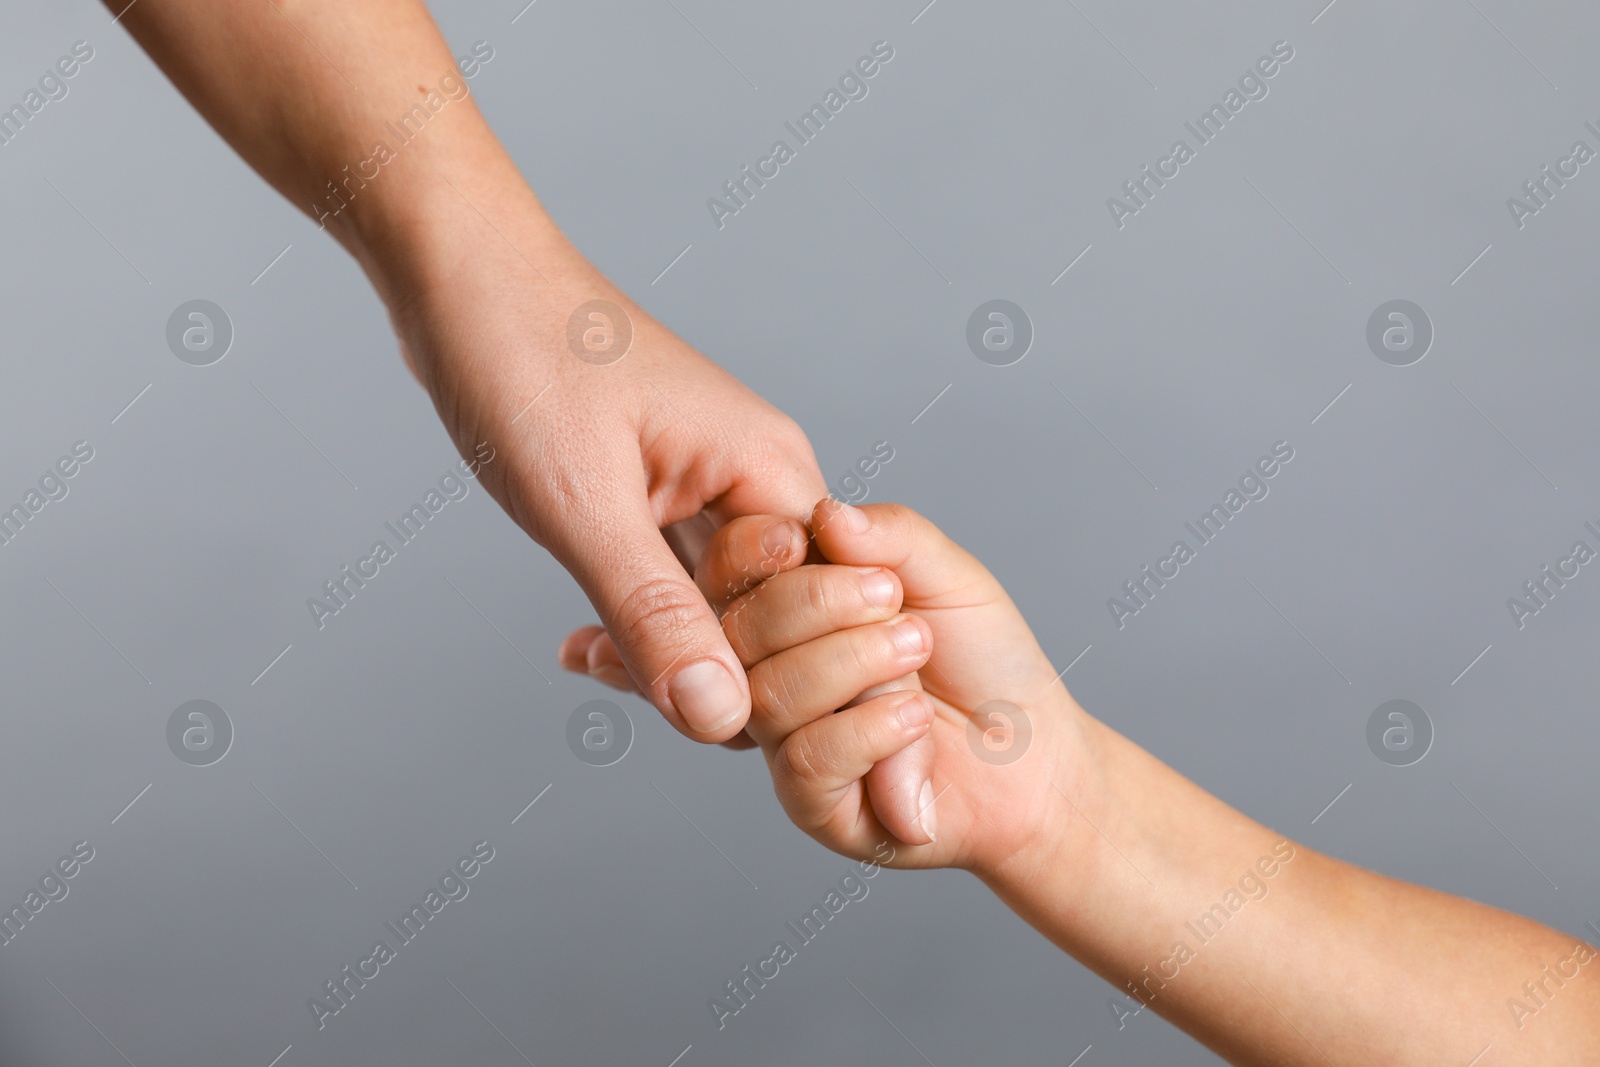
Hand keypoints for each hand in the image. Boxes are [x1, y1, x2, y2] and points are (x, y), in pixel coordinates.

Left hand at [389, 230, 825, 743]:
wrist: (457, 272)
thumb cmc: (522, 355)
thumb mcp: (582, 502)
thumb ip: (655, 614)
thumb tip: (721, 719)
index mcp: (770, 467)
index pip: (827, 612)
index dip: (779, 678)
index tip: (702, 717)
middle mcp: (758, 476)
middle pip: (784, 618)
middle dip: (721, 671)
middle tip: (625, 684)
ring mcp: (713, 485)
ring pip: (728, 606)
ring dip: (675, 649)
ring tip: (596, 665)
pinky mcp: (666, 493)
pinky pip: (682, 581)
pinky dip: (645, 618)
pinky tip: (589, 647)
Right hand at [700, 500, 1094, 873]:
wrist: (1034, 753)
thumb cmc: (987, 662)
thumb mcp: (949, 577)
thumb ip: (891, 536)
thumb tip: (826, 513)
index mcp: (791, 608)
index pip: (730, 571)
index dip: (754, 552)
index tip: (801, 541)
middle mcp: (773, 671)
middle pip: (738, 631)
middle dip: (818, 604)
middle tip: (895, 603)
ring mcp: (787, 740)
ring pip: (770, 695)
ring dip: (855, 664)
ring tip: (917, 653)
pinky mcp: (814, 804)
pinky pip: (806, 759)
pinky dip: (868, 729)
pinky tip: (915, 719)